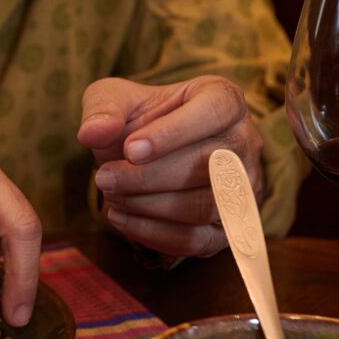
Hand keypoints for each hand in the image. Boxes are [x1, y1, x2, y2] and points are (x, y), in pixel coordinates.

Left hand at [77, 76, 264, 257]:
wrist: (141, 155)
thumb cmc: (134, 121)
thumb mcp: (113, 100)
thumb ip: (103, 110)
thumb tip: (93, 132)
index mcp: (224, 99)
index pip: (216, 111)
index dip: (173, 133)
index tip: (130, 150)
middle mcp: (245, 141)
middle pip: (211, 164)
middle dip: (149, 177)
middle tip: (104, 179)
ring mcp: (244, 187)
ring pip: (207, 205)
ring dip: (151, 206)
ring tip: (113, 197)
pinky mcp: (230, 226)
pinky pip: (199, 239)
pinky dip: (154, 233)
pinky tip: (121, 219)